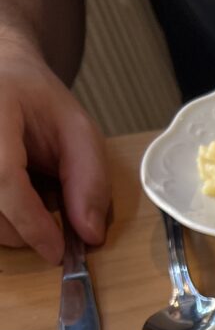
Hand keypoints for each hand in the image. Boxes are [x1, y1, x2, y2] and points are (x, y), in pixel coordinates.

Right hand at [0, 40, 108, 263]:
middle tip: (50, 215)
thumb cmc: (37, 104)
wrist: (2, 78)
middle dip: (23, 229)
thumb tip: (89, 235)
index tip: (57, 250)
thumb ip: (90, 180)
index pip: (3, 177)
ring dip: (8, 227)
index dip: (30, 222)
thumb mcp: (79, 132)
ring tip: (29, 194)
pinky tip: (13, 199)